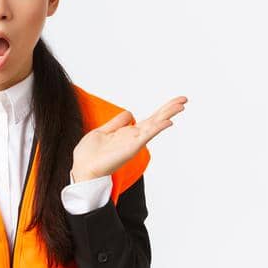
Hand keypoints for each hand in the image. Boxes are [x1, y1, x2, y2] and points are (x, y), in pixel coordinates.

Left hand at [71, 96, 187, 180]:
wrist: (83, 168)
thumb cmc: (89, 154)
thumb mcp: (102, 132)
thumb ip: (116, 123)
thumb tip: (129, 113)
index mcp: (127, 133)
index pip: (148, 119)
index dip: (160, 110)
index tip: (174, 102)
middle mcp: (133, 137)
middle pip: (155, 120)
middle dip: (169, 109)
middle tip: (184, 99)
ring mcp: (134, 142)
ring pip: (154, 125)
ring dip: (167, 114)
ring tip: (181, 105)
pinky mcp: (132, 147)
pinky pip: (147, 135)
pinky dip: (157, 128)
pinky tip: (168, 122)